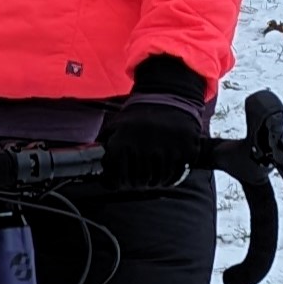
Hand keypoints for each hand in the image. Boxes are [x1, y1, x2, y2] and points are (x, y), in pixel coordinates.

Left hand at [102, 55, 206, 190]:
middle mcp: (144, 145)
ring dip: (153, 183)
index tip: (121, 182)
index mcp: (124, 140)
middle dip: (136, 184)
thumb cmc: (139, 117)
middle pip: (138, 181)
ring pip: (157, 181)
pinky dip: (169, 180)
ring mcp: (166, 148)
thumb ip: (104, 144)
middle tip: (137, 182)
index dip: (118, 182)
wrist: (169, 99)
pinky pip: (175, 176)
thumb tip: (97, 167)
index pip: (118, 176)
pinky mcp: (185, 150)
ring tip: (150, 178)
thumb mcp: (116, 125)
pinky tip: (164, 174)